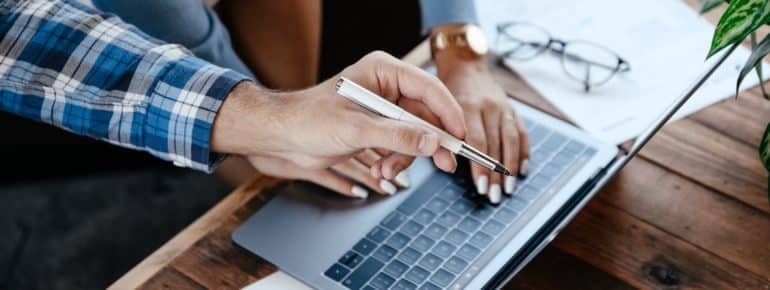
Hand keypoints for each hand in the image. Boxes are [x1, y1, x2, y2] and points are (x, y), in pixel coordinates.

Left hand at [211, 51, 465, 196]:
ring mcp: (384, 108)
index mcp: (383, 71)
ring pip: (415, 133)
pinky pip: (401, 144)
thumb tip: (432, 142)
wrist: (283, 136)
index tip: (458, 136)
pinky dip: (395, 159)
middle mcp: (387, 86)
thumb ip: (397, 135)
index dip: (448, 112)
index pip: (428, 88)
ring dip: (406, 156)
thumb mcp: (357, 129)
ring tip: (386, 171)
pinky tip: (381, 170)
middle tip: (444, 164)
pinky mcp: (378, 127)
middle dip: (429, 142)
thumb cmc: (310, 121)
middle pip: (426, 114)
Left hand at [434, 49, 529, 204]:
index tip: (480, 186)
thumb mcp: (436, 107)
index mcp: (467, 104)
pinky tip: (521, 170)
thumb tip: (441, 161)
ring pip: (511, 140)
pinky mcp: (512, 109)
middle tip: (494, 196)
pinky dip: (523, 152)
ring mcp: (502, 106)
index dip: (479, 165)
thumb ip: (436, 132)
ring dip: (510, 166)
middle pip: (494, 144)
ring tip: (508, 188)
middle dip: (495, 173)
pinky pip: (521, 132)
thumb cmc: (445, 91)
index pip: (476, 140)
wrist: (464, 66)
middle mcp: (488, 105)